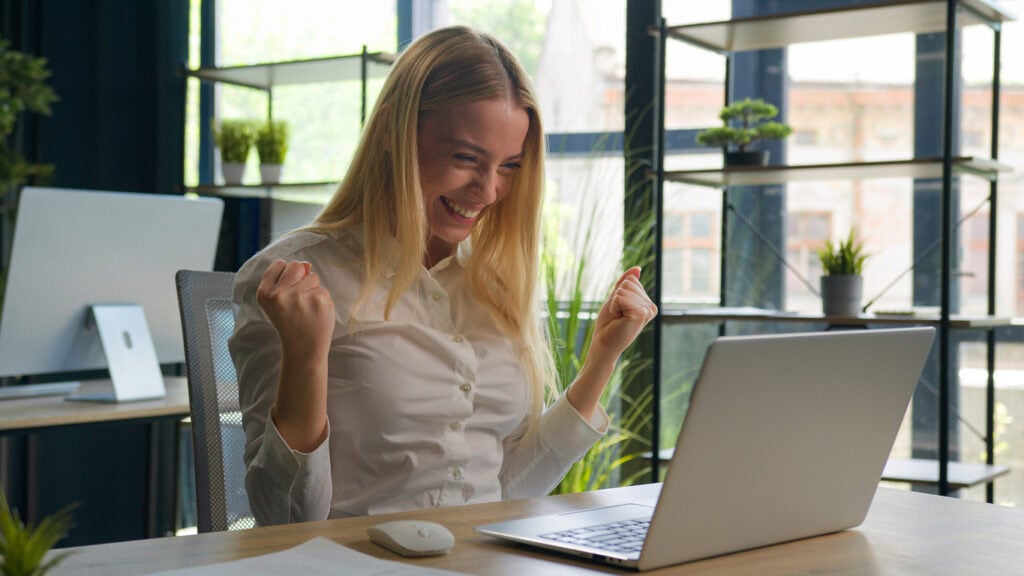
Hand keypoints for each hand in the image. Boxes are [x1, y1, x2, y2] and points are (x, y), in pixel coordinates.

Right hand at [256, 259, 334, 450]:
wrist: (303, 349)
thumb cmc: (290, 323)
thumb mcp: (277, 302)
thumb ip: (286, 279)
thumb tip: (306, 264)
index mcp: (264, 294)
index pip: (278, 265)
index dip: (285, 276)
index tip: (286, 291)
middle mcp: (280, 294)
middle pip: (296, 266)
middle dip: (300, 278)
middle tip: (298, 300)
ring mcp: (300, 297)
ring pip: (312, 276)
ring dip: (312, 289)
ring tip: (306, 308)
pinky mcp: (319, 300)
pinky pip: (323, 288)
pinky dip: (321, 299)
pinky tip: (315, 313)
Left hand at [590, 267, 657, 360]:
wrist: (603, 344)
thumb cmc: (608, 324)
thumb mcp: (616, 299)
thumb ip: (626, 284)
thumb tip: (637, 268)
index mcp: (647, 303)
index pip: (631, 280)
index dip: (618, 293)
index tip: (619, 310)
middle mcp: (651, 307)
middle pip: (628, 283)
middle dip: (616, 297)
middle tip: (618, 315)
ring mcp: (647, 311)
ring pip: (624, 289)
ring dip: (614, 303)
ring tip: (618, 318)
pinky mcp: (640, 314)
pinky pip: (621, 297)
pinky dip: (614, 306)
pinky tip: (618, 319)